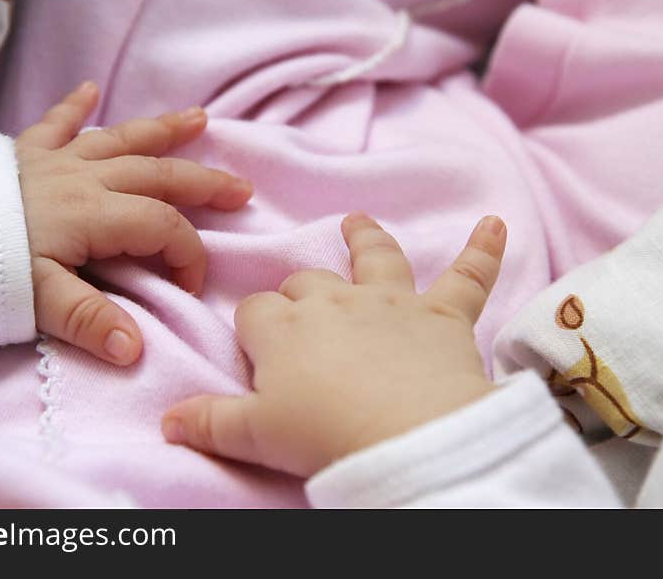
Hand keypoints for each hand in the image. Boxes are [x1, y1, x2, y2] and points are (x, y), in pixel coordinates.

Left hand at [16, 82, 252, 364]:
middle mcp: (86, 179)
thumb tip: (138, 351)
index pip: (163, 228)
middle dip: (204, 182)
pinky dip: (74, 108)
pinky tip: (90, 90)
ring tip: (199, 119)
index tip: (190, 287)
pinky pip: (55, 124)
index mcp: (96, 215)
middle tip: (241, 188)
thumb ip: (90, 322)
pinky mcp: (26, 153)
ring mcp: (57, 161)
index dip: (188, 256)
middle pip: (158, 175)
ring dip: (162, 131)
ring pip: (121, 139)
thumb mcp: (37, 302)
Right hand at [161, 213, 506, 476]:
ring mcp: (390, 302)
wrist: (403, 438)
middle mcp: (333, 302)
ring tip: (359, 223)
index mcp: (284, 329)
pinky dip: (483, 251)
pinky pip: (469, 275)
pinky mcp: (443, 314)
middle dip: (302, 294)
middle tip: (306, 318)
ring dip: (368, 239)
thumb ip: (209, 422)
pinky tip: (496, 225)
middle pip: (308, 283)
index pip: (255, 312)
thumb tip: (167, 422)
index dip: (255, 328)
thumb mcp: (254, 436)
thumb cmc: (322, 436)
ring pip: (376, 257)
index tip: (259, 348)